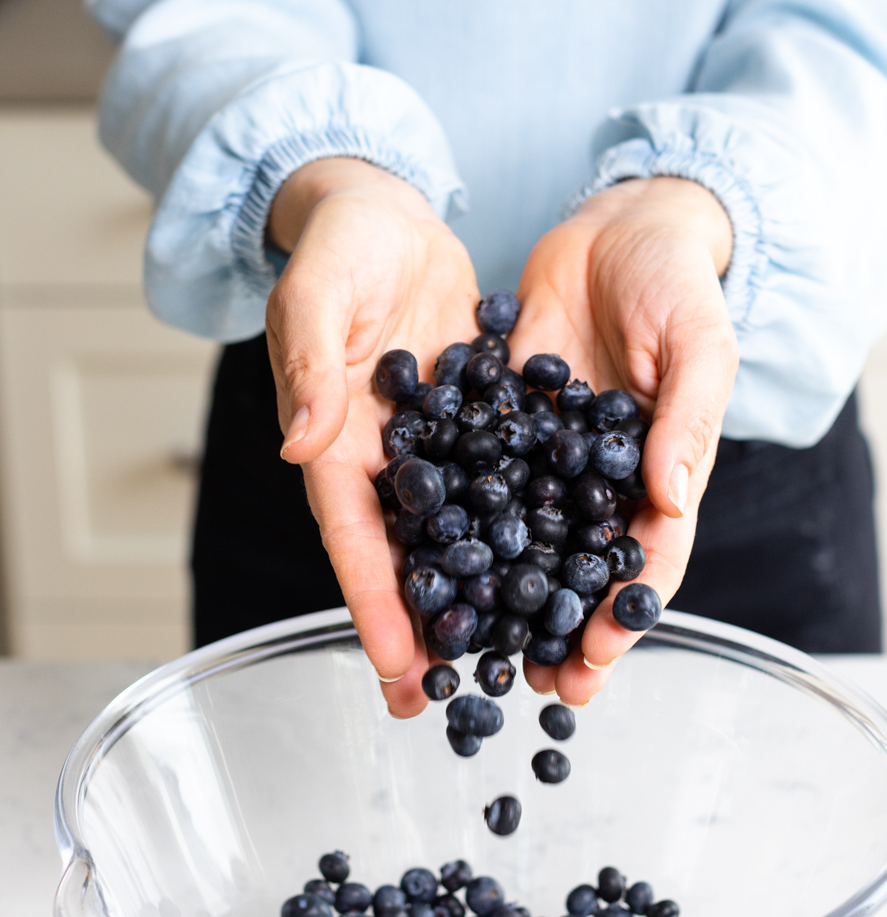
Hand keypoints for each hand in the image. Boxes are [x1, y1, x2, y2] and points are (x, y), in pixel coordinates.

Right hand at [266, 158, 478, 714]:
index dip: (373, 603)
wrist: (386, 211)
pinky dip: (525, 542)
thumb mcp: (319, 294)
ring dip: (480, 606)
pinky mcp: (483, 431)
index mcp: (338, 445)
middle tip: (438, 706)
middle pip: (405, 562)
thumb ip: (310, 364)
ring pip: (460, 544)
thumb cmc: (341, 245)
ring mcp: (438, 454)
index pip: (353, 538)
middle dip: (422, 634)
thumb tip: (300, 445)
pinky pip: (507, 493)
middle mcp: (388, 465)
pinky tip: (556, 584)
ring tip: (508, 666)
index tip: (394, 664)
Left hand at [510, 176, 737, 705]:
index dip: (624, 615)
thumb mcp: (701, 344)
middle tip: (537, 685)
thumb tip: (669, 495)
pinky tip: (431, 570)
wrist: (619, 225)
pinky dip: (459, 528)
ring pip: (526, 545)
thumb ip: (689, 419)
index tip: (597, 661)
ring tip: (479, 651)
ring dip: (506, 601)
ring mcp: (550, 462)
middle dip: (563, 632)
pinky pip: (479, 485)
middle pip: (583, 572)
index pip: (647, 559)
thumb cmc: (677, 284)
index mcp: (662, 476)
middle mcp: (602, 483)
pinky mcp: (504, 431)